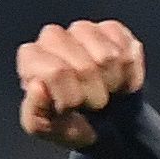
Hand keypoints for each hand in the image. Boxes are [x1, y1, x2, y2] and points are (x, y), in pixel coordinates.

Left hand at [16, 20, 146, 149]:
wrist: (101, 123)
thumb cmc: (68, 122)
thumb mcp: (45, 128)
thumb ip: (35, 113)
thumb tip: (38, 87)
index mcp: (30, 58)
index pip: (55, 72)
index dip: (69, 98)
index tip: (70, 109)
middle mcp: (53, 37)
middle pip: (84, 66)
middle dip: (92, 95)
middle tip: (90, 105)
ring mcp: (83, 30)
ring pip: (108, 57)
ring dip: (111, 84)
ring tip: (104, 92)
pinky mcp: (111, 29)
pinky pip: (128, 51)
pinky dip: (129, 76)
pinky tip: (119, 82)